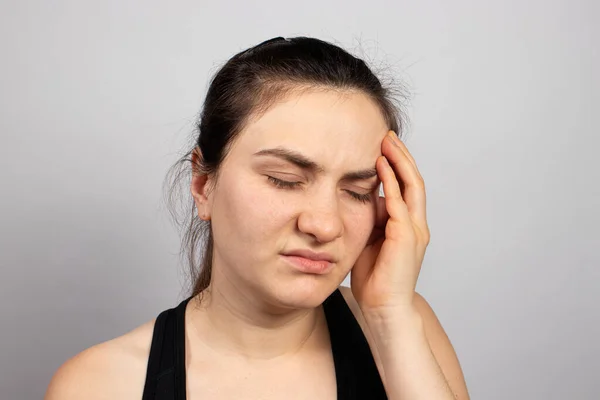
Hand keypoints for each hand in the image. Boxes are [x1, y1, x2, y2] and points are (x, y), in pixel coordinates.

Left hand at [350, 131, 429, 314]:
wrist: (383, 308)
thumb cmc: (375, 279)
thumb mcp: (370, 241)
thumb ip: (371, 220)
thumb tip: (365, 198)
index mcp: (408, 226)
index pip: (407, 188)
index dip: (397, 165)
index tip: (382, 146)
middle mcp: (415, 225)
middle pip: (414, 181)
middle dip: (401, 156)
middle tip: (387, 135)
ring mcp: (413, 230)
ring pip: (412, 186)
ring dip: (399, 162)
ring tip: (386, 142)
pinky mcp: (406, 237)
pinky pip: (399, 203)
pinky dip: (392, 182)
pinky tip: (381, 166)